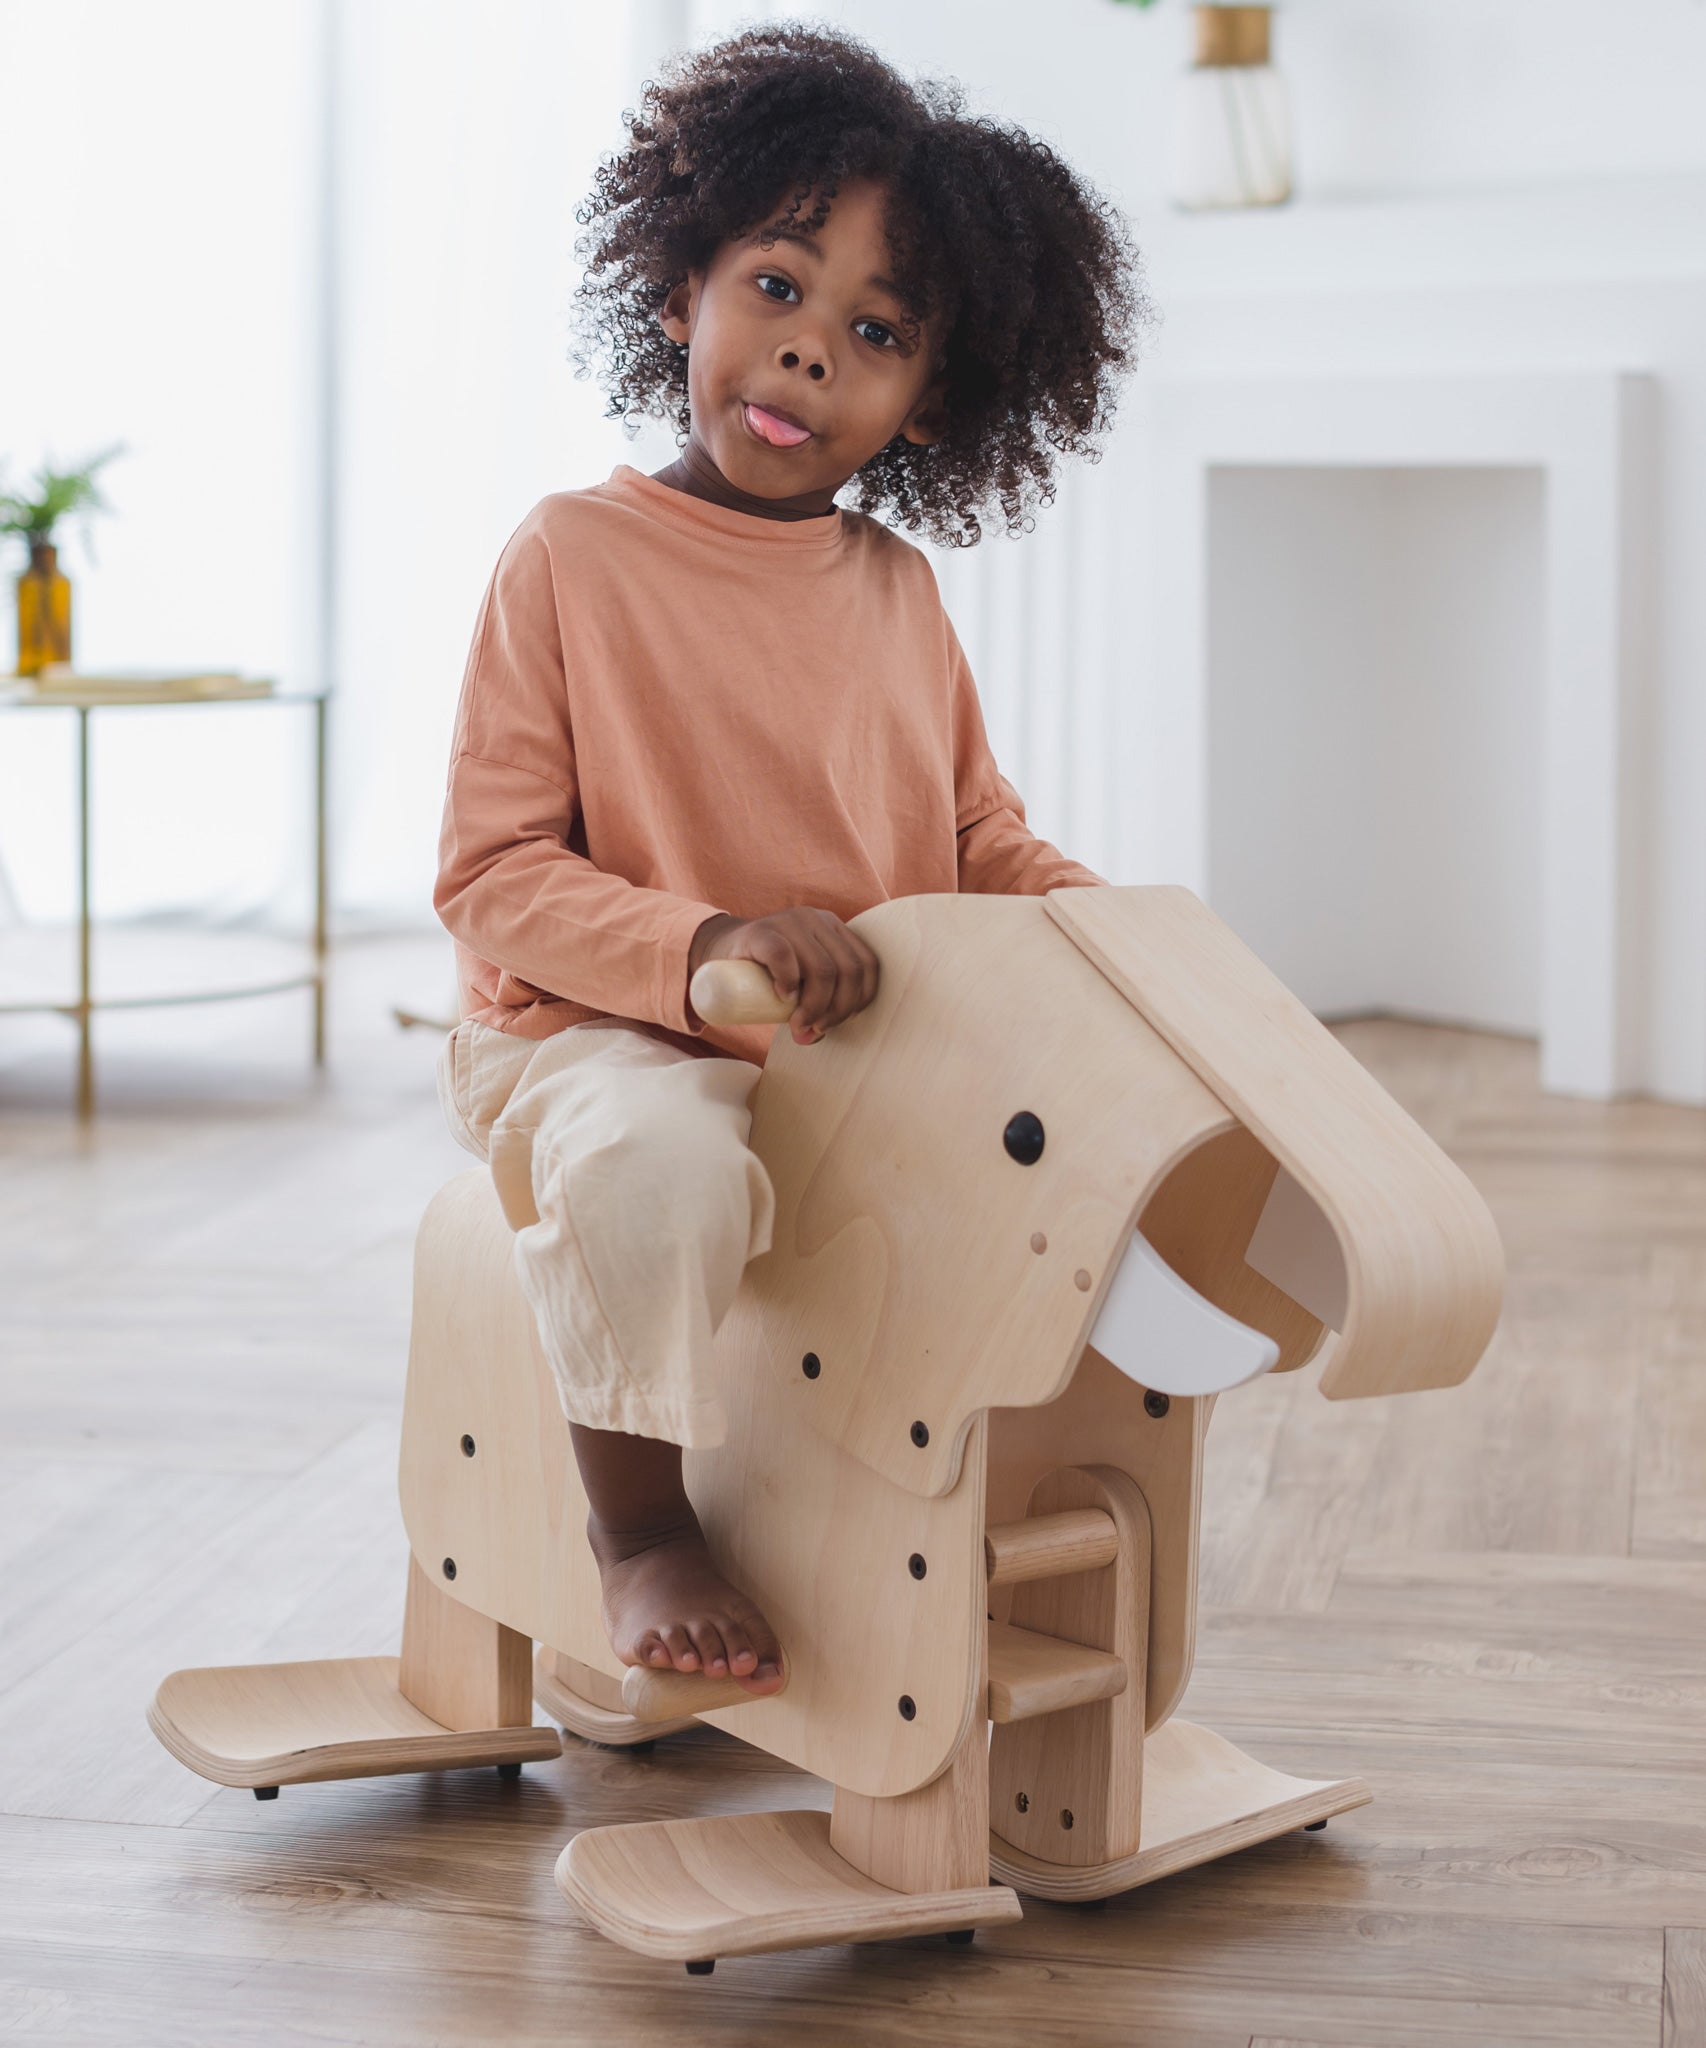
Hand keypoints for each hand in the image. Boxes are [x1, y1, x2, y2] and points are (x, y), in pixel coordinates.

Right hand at [689, 908, 879, 1044]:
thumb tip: (813, 1037)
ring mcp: (790, 922)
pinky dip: (788, 982)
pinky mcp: (761, 931)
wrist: (720, 951)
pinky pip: (784, 956)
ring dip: (815, 1006)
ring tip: (799, 1024)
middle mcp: (817, 920)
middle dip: (837, 1009)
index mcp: (835, 929)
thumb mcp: (800, 983)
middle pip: (848, 970)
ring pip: (822, 968)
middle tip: (815, 1029)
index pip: (867, 964)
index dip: (860, 999)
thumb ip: (816, 1004)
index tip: (839, 1021)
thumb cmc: (766, 974)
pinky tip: (783, 998)